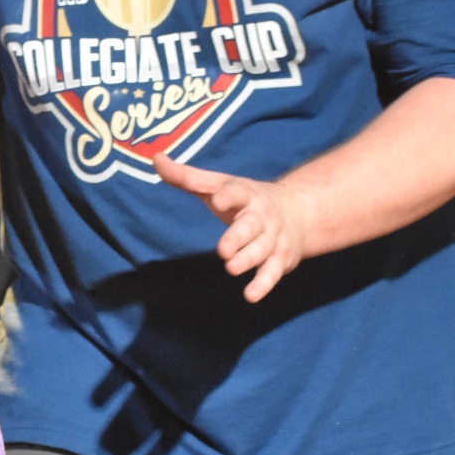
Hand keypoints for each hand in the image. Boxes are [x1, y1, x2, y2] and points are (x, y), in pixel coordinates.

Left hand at [153, 152, 310, 301]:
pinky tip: (250, 295)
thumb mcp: (219, 184)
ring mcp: (273, 238)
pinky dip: (263, 284)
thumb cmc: (245, 200)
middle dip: (238, 237)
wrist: (299, 213)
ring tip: (232, 267)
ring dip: (248, 259)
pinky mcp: (281, 259)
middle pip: (251, 226)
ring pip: (261, 250)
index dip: (228, 195)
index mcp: (246, 195)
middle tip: (223, 250)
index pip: (237, 192)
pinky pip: (272, 273)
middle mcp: (262, 216)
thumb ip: (187, 176)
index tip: (217, 198)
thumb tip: (155, 158)